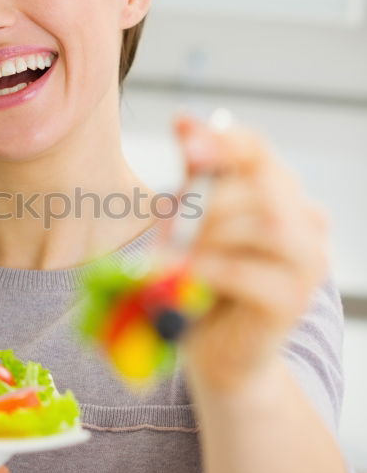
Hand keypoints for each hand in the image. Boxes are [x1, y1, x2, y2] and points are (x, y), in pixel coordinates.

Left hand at [172, 114, 329, 393]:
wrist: (218, 353)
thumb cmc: (204, 283)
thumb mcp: (193, 223)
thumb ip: (194, 177)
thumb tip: (184, 120)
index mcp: (279, 192)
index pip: (256, 149)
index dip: (221, 141)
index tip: (185, 143)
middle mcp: (305, 221)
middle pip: (262, 185)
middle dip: (206, 199)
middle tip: (165, 222)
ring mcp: (307, 262)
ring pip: (264, 224)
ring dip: (208, 234)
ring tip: (172, 253)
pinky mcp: (293, 301)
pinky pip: (249, 272)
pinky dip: (208, 268)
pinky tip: (184, 274)